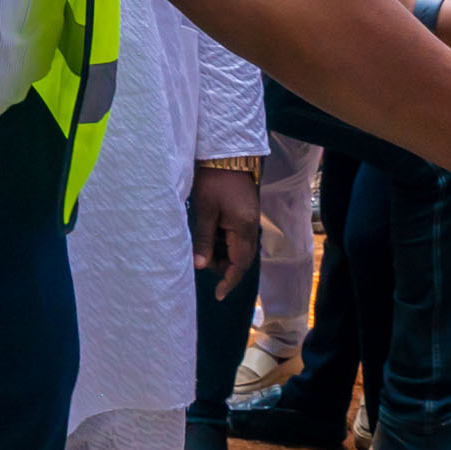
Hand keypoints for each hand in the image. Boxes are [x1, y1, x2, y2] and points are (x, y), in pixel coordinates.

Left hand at [191, 165, 260, 297]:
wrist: (228, 154)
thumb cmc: (214, 180)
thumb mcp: (205, 211)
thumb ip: (205, 240)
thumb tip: (200, 266)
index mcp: (243, 229)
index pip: (240, 264)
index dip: (229, 281)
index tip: (218, 294)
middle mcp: (250, 227)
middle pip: (240, 258)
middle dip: (222, 265)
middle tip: (201, 259)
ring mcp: (249, 220)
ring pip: (237, 248)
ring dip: (221, 253)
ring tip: (202, 245)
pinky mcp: (244, 214)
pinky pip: (236, 236)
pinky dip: (223, 241)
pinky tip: (209, 234)